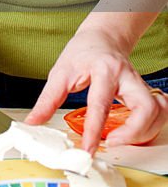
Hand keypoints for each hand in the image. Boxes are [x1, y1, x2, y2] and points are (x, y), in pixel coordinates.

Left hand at [26, 26, 167, 151]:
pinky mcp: (145, 91)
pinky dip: (152, 126)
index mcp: (104, 70)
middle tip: (111, 143)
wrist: (102, 37)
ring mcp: (139, 84)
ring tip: (121, 140)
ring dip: (144, 132)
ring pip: (158, 112)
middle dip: (133, 133)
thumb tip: (32, 122)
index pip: (101, 104)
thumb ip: (47, 100)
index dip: (94, 131)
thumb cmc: (82, 52)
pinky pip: (160, 111)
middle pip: (146, 108)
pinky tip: (136, 132)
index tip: (87, 149)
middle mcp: (127, 77)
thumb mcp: (60, 72)